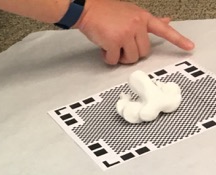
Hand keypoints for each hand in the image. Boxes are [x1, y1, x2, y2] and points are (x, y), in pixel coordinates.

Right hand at [76, 0, 194, 65]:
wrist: (88, 9)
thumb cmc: (107, 12)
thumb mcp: (132, 13)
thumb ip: (149, 21)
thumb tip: (165, 21)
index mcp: (144, 18)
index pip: (165, 30)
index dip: (178, 40)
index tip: (189, 47)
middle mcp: (138, 25)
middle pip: (144, 52)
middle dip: (132, 54)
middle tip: (122, 48)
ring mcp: (127, 33)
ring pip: (131, 58)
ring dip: (120, 58)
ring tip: (112, 47)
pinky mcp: (114, 42)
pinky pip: (115, 60)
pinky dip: (108, 58)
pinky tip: (104, 49)